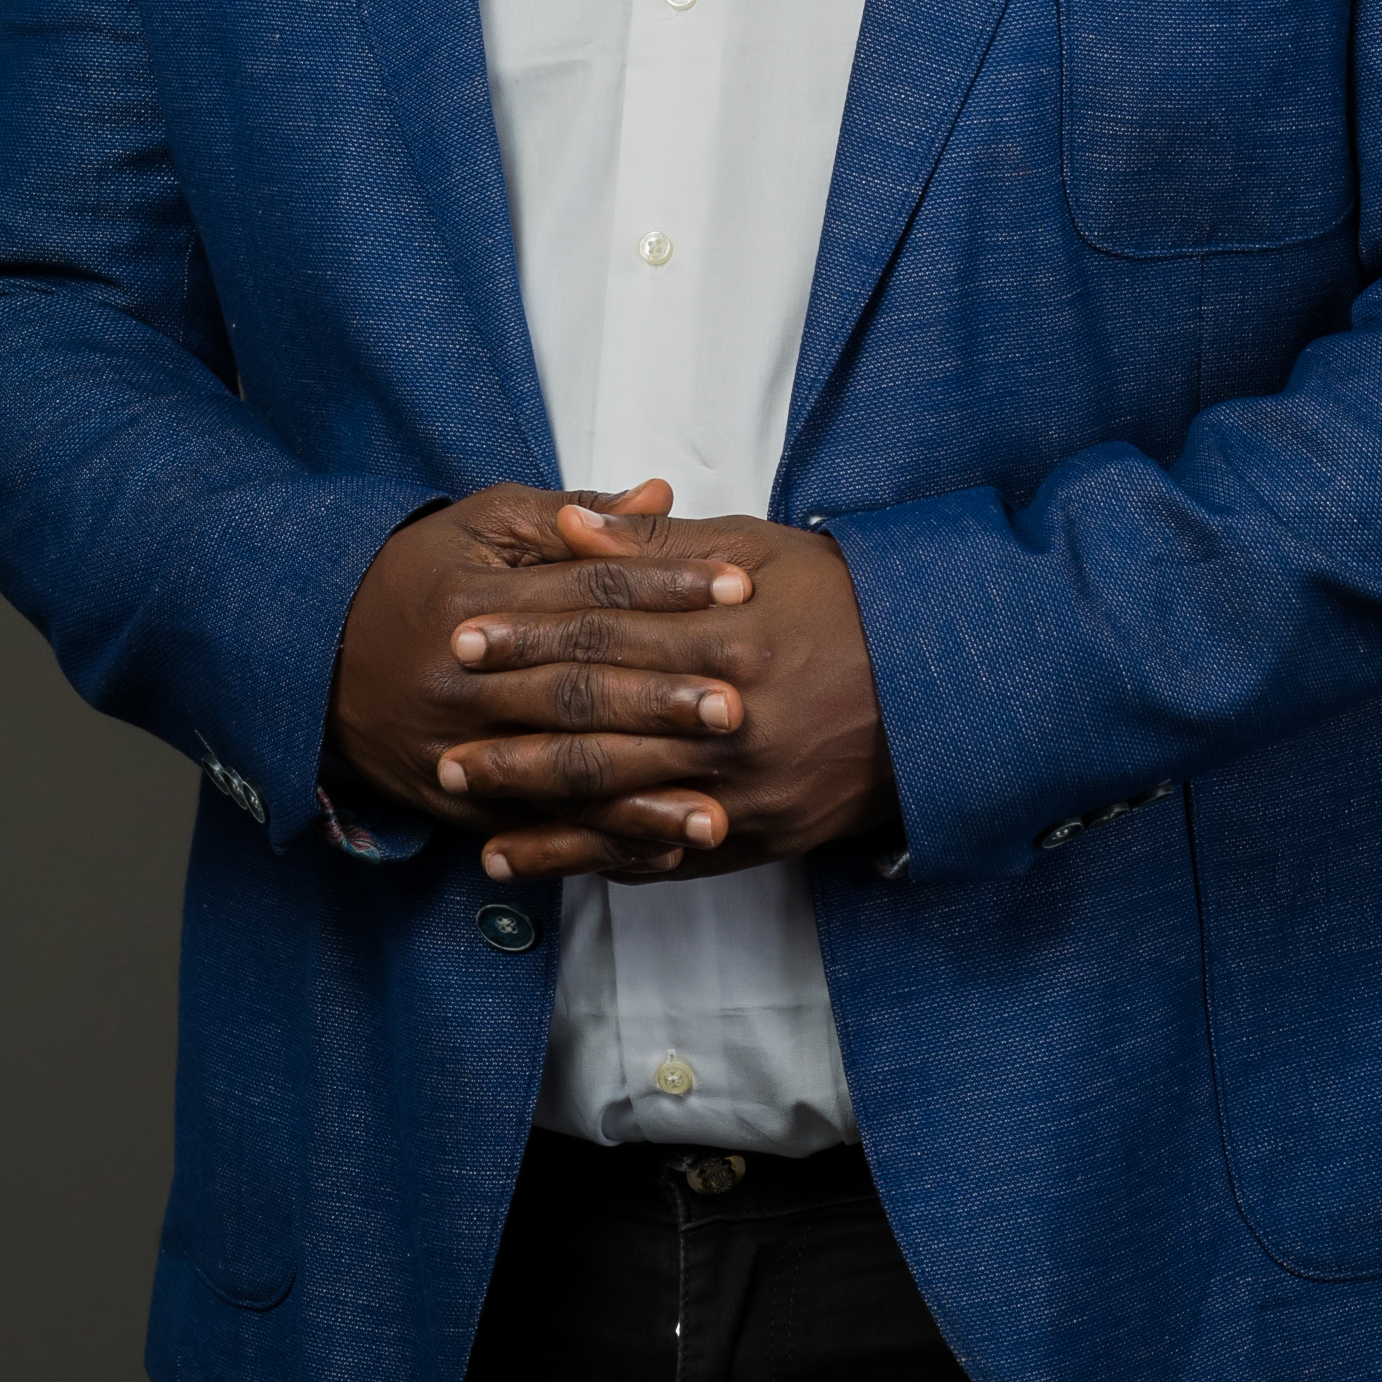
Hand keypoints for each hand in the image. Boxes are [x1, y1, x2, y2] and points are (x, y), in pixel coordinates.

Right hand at [327, 479, 755, 876]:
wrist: (316, 653)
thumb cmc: (420, 574)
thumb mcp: (483, 524)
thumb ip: (575, 516)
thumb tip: (661, 495)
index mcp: (476, 594)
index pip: (588, 588)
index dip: (666, 585)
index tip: (740, 586)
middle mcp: (465, 675)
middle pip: (575, 687)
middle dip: (658, 699)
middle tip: (736, 704)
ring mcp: (458, 746)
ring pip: (559, 772)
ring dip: (639, 797)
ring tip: (716, 813)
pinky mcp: (457, 801)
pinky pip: (535, 827)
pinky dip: (599, 842)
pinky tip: (661, 850)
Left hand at [439, 498, 894, 882]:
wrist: (943, 689)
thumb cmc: (845, 604)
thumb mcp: (759, 549)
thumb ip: (657, 543)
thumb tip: (569, 521)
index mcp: (725, 636)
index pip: (603, 633)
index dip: (527, 635)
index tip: (463, 635)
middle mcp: (730, 717)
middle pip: (598, 721)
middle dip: (511, 727)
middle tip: (439, 730)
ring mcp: (742, 787)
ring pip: (617, 797)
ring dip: (533, 804)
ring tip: (465, 799)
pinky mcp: (755, 836)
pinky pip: (660, 854)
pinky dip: (592, 860)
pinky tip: (534, 860)